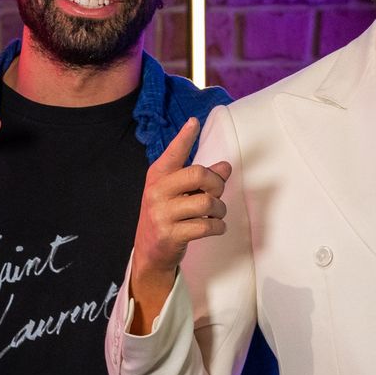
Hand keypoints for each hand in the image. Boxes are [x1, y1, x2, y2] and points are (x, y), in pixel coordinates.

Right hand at [129, 118, 231, 333]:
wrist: (150, 252)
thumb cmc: (168, 216)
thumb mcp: (179, 194)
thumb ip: (201, 179)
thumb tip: (226, 166)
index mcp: (157, 176)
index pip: (173, 153)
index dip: (184, 137)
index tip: (194, 122)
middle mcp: (157, 192)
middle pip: (197, 174)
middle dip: (216, 183)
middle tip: (218, 193)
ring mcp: (162, 214)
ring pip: (206, 202)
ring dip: (219, 209)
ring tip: (216, 214)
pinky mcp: (171, 235)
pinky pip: (206, 226)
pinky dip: (218, 227)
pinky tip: (215, 227)